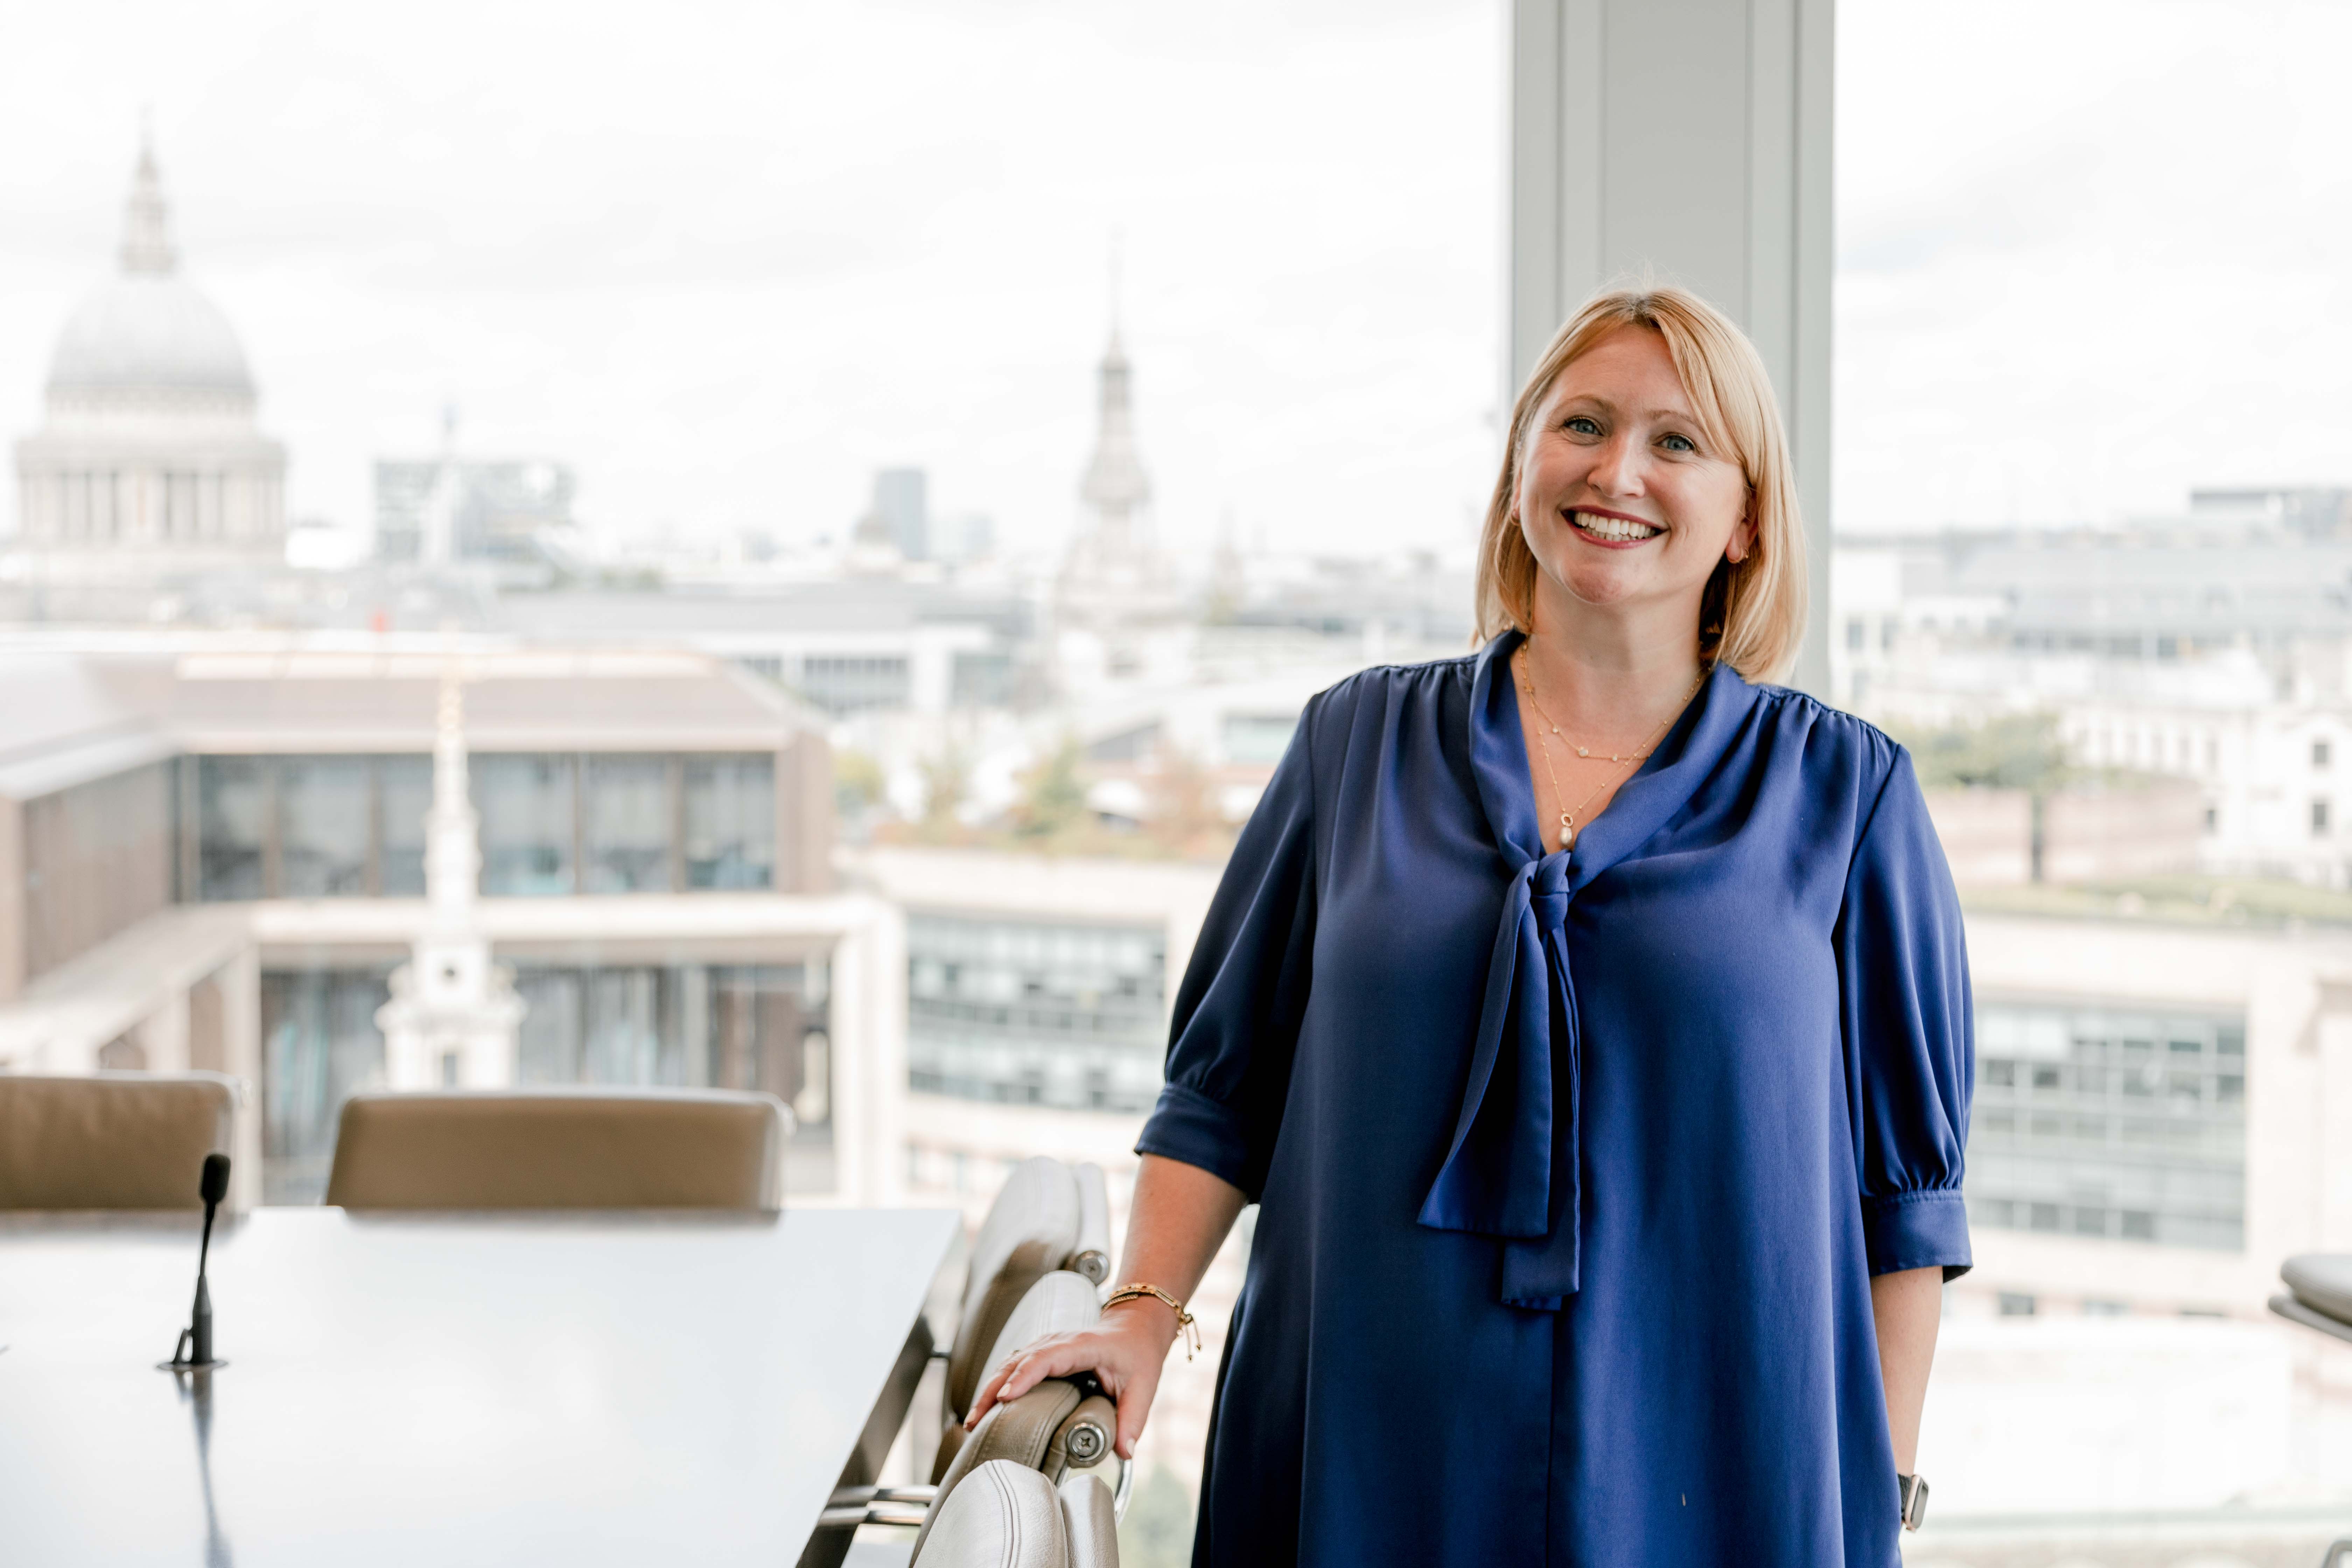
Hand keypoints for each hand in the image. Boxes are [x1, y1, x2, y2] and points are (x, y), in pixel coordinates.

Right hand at [963, 1298, 1181, 1460]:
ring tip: (973, 1421)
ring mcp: (1047, 1345)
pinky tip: (986, 1408)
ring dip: (989, 1389)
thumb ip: (1133, 1420)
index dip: (1023, 1377)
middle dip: (992, 1390)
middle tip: (975, 1421)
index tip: (1004, 1398)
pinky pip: (1014, 1366)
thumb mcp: (1143, 1386)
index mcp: (1081, 1346)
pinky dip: (998, 1384)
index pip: (1045, 1358)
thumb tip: (1124, 1453)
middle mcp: (1058, 1341)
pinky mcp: (1042, 1353)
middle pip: (1016, 1361)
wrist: (1135, 1327)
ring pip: (1009, 1363)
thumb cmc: (1137, 1353)